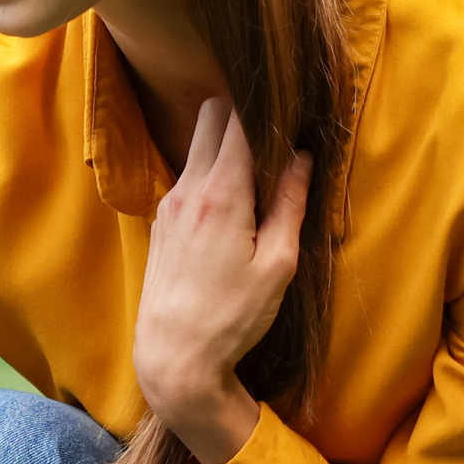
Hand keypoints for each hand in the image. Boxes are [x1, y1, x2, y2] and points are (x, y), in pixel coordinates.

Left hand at [129, 99, 309, 463]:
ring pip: (197, 146)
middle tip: (278, 138)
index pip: (237, 119)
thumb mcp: (278, 264)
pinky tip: (236, 202)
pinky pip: (188, 176)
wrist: (173, 356)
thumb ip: (290, 203)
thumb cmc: (233, 317)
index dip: (267, 108)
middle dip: (243, 114)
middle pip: (209, 117)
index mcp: (220, 193)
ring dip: (227, 146)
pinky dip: (212, 173)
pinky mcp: (161, 222)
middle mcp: (186, 189)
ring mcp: (168, 204)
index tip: (293, 112)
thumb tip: (301, 157)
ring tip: (263, 174)